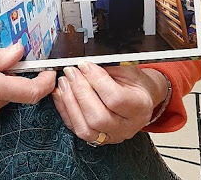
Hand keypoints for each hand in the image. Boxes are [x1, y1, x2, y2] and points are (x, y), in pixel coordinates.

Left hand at [51, 61, 168, 144]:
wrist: (139, 98)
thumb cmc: (133, 82)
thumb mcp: (128, 69)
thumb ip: (109, 66)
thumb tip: (87, 62)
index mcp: (139, 107)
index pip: (115, 98)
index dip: (96, 80)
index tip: (84, 65)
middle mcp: (126, 127)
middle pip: (98, 117)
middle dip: (80, 91)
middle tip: (71, 72)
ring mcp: (111, 136)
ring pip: (85, 128)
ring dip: (70, 102)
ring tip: (64, 82)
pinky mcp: (97, 139)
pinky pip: (76, 129)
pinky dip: (65, 110)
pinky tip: (61, 94)